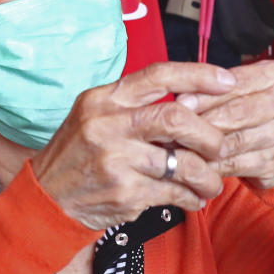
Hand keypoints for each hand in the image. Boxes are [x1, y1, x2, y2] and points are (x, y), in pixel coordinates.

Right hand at [31, 62, 235, 229]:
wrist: (47, 196)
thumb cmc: (79, 151)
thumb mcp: (95, 113)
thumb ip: (136, 104)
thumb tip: (194, 101)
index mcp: (104, 99)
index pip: (158, 75)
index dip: (198, 75)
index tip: (226, 81)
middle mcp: (108, 126)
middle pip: (175, 119)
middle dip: (208, 134)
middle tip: (218, 146)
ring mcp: (116, 161)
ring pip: (181, 163)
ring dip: (206, 175)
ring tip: (211, 181)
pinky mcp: (124, 194)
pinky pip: (173, 193)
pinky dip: (190, 197)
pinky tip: (192, 198)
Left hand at [177, 60, 273, 189]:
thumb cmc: (248, 101)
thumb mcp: (236, 84)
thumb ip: (213, 88)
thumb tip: (182, 101)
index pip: (239, 83)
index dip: (208, 94)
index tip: (181, 103)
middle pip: (241, 112)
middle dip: (206, 121)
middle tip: (178, 128)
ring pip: (240, 141)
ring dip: (207, 147)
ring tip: (183, 148)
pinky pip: (244, 165)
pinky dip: (218, 167)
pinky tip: (199, 166)